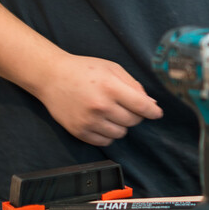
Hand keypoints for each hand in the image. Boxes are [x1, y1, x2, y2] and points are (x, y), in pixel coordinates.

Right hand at [37, 53, 162, 146]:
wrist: (51, 77)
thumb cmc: (84, 70)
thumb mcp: (112, 68)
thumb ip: (133, 85)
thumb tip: (151, 104)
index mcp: (111, 87)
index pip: (142, 106)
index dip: (153, 112)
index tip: (157, 113)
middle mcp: (101, 106)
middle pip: (133, 121)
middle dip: (135, 115)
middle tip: (126, 106)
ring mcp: (89, 121)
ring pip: (121, 133)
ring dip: (121, 125)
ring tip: (112, 112)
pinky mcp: (79, 131)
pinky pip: (105, 141)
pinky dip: (108, 134)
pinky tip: (102, 121)